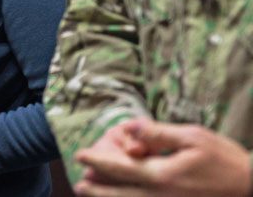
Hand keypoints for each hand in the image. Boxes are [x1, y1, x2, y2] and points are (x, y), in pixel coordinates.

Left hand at [74, 119, 251, 196]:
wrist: (252, 188)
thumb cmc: (224, 159)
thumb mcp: (192, 137)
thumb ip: (158, 133)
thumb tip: (130, 126)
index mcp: (162, 175)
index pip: (120, 168)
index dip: (98, 161)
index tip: (81, 156)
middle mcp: (161, 196)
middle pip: (120, 193)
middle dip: (97, 189)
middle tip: (79, 184)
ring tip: (91, 195)